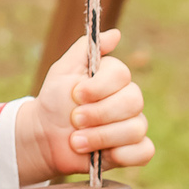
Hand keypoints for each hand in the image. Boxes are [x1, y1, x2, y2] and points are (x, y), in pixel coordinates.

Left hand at [14, 28, 153, 183]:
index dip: (98, 87)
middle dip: (99, 114)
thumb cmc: (55, 100)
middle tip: (74, 119)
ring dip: (101, 137)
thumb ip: (85, 49)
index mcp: (115, 78)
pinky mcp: (132, 150)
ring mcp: (133, 125)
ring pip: (136, 129)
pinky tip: (101, 155)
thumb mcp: (63, 70)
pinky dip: (123, 154)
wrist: (44, 135)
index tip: (75, 94)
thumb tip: (115, 34)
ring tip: (75, 140)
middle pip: (133, 102)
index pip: (122, 76)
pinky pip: (144, 152)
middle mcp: (129, 100)